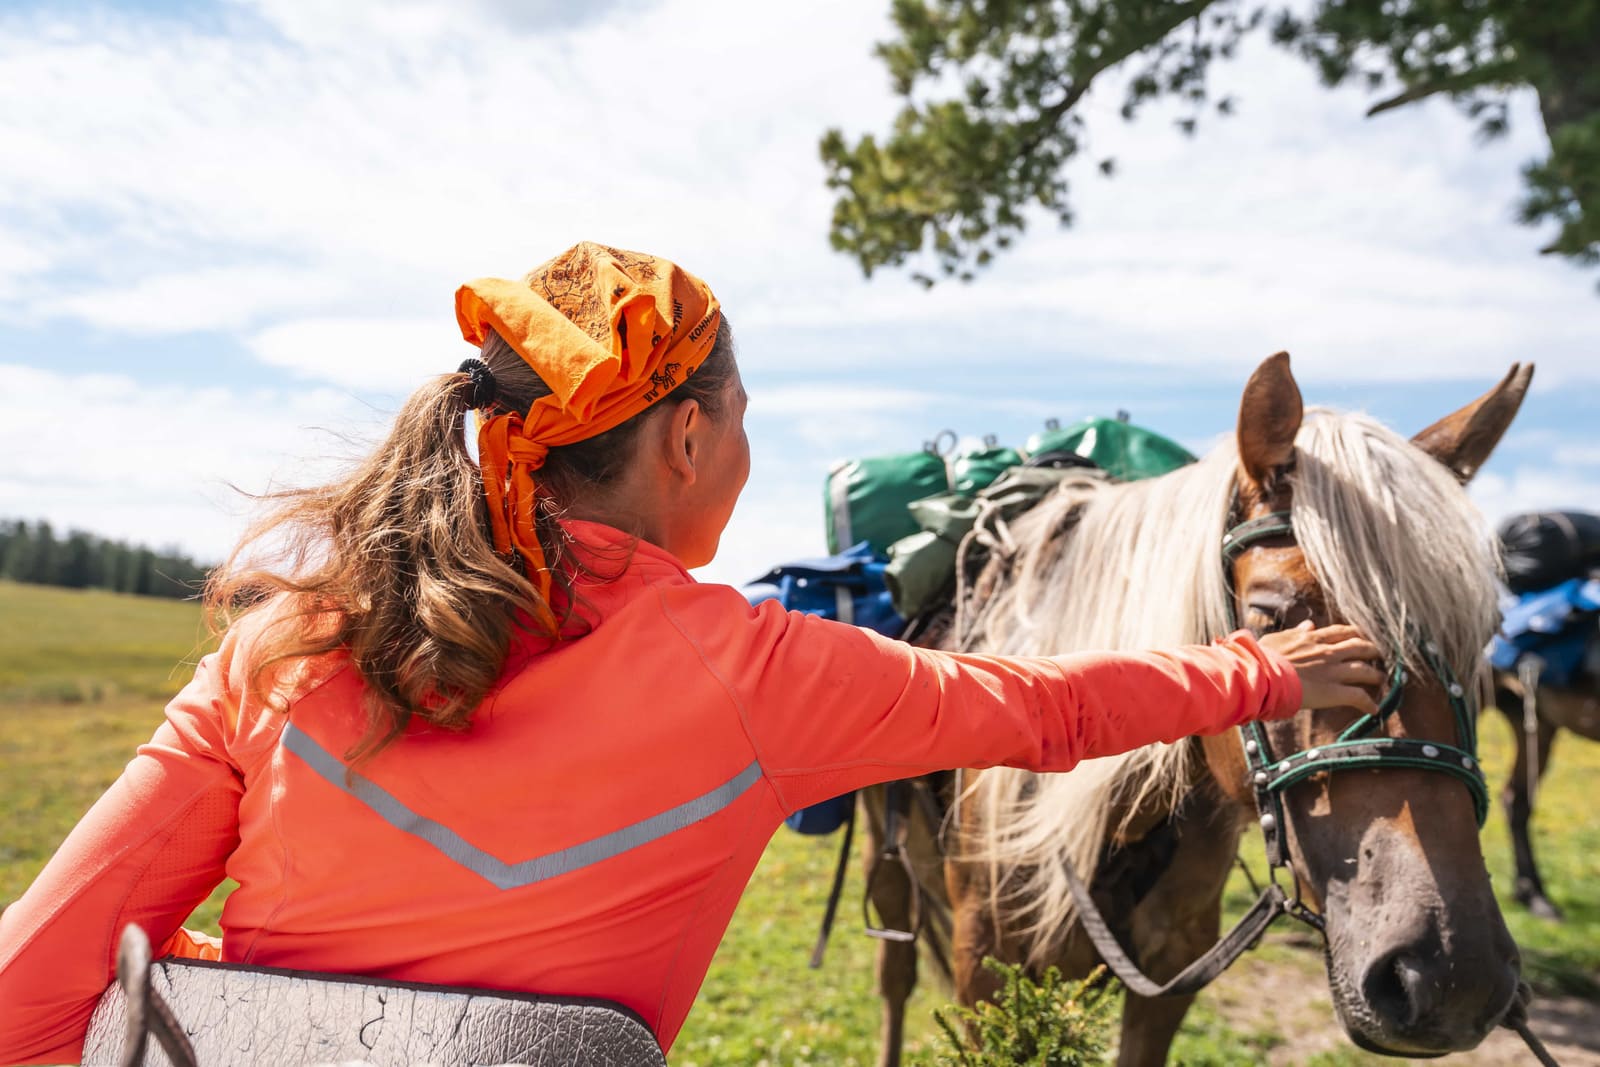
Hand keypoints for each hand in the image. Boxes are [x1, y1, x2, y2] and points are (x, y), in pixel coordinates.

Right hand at [1260, 621, 1383, 714]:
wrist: (1261, 675)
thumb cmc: (1262, 657)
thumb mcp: (1278, 638)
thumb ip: (1296, 632)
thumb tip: (1309, 625)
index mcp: (1314, 639)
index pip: (1343, 632)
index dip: (1356, 634)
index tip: (1362, 637)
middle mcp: (1328, 652)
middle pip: (1361, 647)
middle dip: (1373, 650)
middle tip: (1379, 655)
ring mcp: (1333, 672)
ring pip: (1365, 670)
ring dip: (1376, 676)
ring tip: (1381, 680)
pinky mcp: (1334, 692)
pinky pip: (1358, 697)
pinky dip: (1369, 704)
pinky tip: (1374, 709)